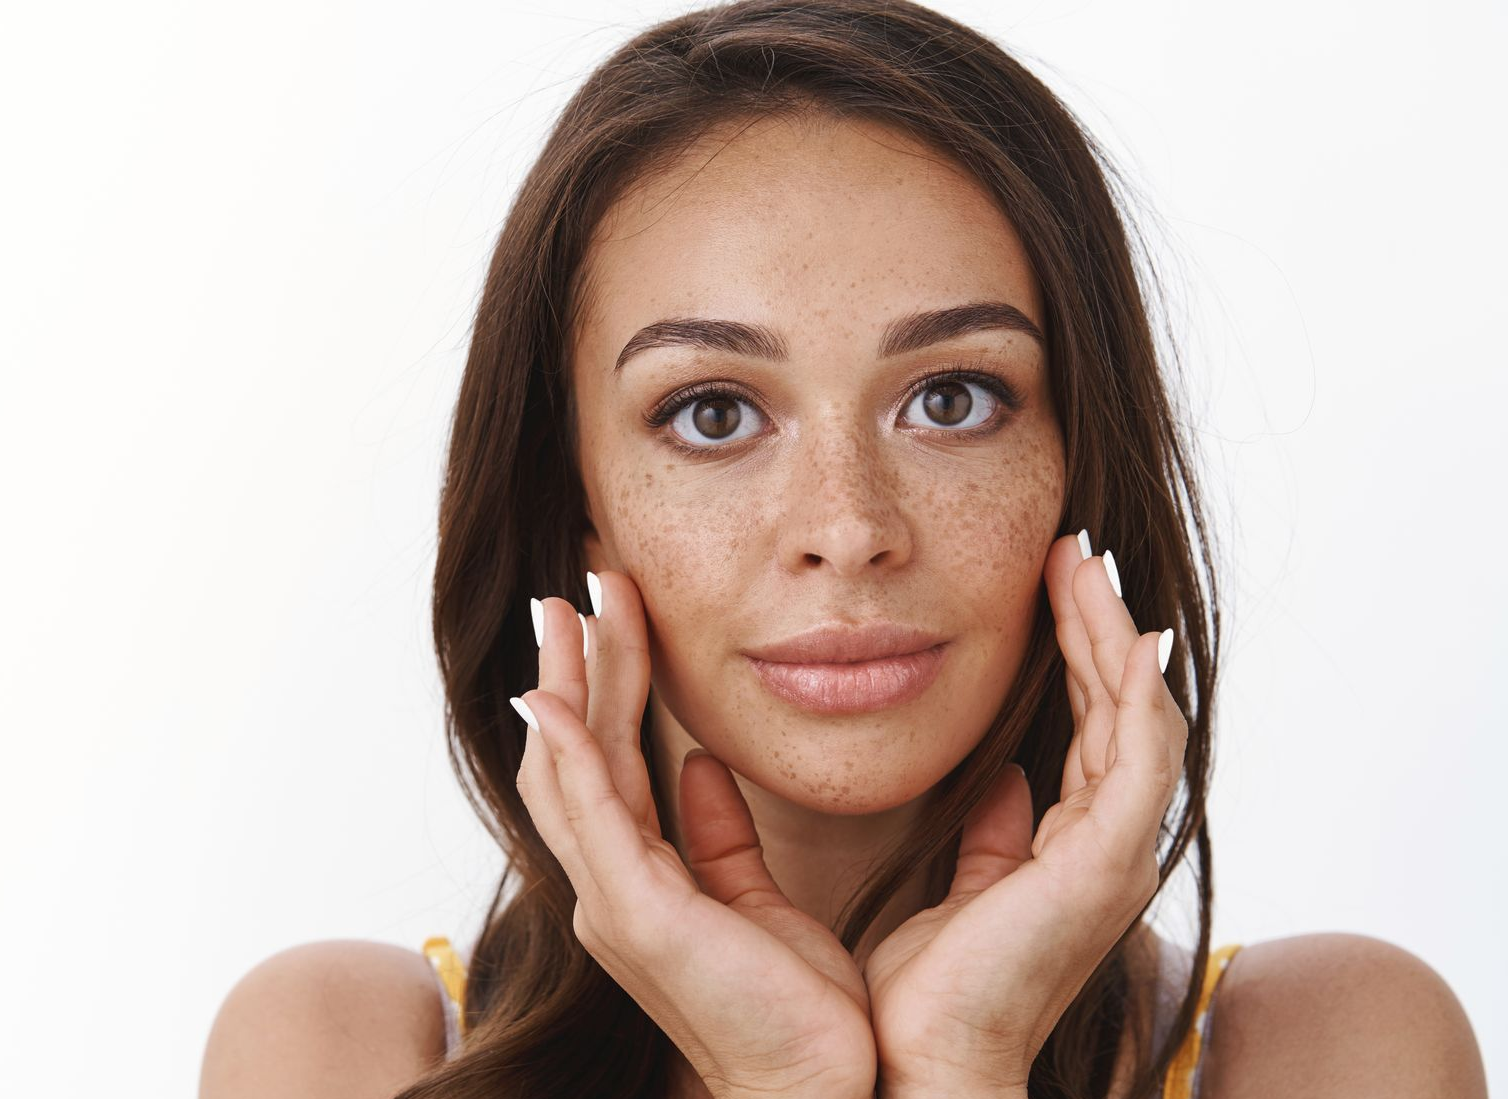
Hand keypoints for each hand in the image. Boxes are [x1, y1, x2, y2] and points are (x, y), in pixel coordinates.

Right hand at [512, 569, 876, 1098]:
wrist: (819, 1084)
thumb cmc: (791, 1005)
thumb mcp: (757, 897)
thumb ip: (721, 834)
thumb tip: (700, 766)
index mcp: (639, 880)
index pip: (606, 761)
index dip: (602, 685)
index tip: (609, 615)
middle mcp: (610, 887)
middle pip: (573, 753)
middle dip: (573, 666)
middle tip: (575, 587)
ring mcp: (615, 903)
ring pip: (570, 769)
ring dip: (564, 684)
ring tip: (565, 607)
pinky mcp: (640, 918)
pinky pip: (592, 818)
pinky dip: (567, 753)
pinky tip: (552, 698)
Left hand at [860, 530, 1186, 1094]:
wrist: (915, 1069)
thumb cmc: (922, 996)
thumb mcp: (953, 891)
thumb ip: (984, 839)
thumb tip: (1000, 782)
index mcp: (1066, 849)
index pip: (1090, 729)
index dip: (1077, 654)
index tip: (1049, 584)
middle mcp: (1103, 846)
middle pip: (1120, 709)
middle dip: (1099, 626)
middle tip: (1073, 549)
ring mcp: (1113, 855)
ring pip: (1137, 717)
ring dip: (1114, 636)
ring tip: (1084, 563)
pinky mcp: (1105, 864)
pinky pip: (1140, 755)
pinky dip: (1136, 690)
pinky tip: (1119, 631)